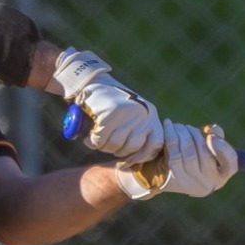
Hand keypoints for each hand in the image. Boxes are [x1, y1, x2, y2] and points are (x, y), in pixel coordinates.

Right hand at [53, 48, 161, 163]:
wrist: (92, 81)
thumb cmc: (110, 103)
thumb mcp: (130, 116)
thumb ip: (135, 134)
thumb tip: (131, 163)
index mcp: (151, 114)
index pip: (155, 144)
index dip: (141, 156)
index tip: (128, 161)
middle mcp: (143, 113)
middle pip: (132, 147)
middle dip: (117, 150)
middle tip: (107, 143)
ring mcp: (127, 113)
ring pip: (116, 145)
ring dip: (104, 146)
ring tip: (97, 139)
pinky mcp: (111, 113)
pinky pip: (101, 139)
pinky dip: (93, 141)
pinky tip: (89, 137)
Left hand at [117, 121, 237, 199]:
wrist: (158, 176)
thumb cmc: (187, 158)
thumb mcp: (203, 148)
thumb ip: (214, 137)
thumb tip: (214, 130)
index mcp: (220, 176)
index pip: (230, 164)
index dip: (224, 149)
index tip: (212, 137)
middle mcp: (208, 183)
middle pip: (205, 152)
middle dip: (195, 134)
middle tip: (185, 126)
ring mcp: (191, 184)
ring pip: (189, 152)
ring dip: (183, 133)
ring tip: (177, 126)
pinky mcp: (174, 179)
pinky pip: (174, 153)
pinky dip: (171, 136)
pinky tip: (168, 126)